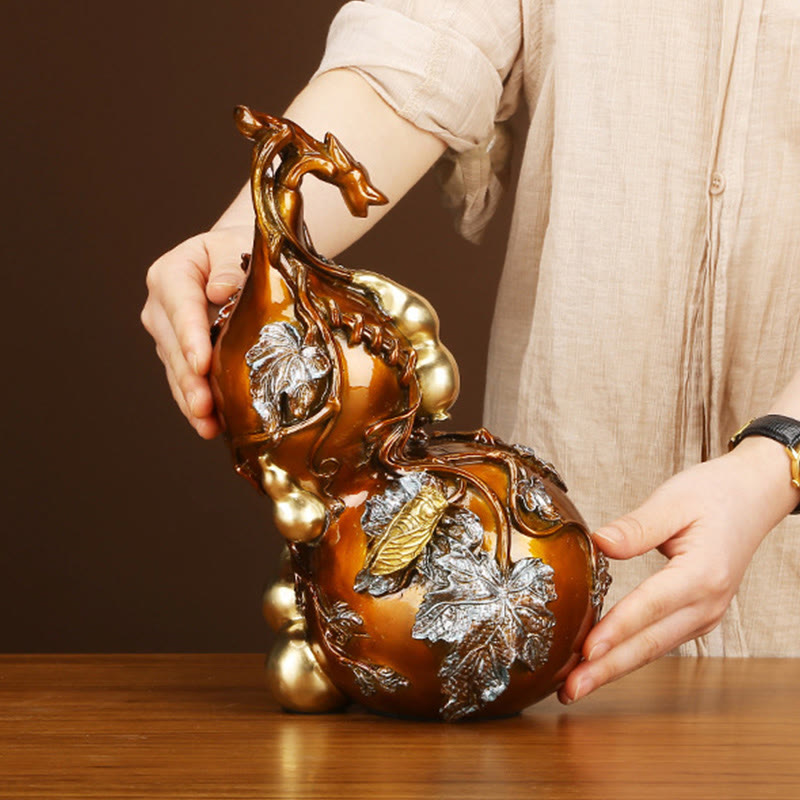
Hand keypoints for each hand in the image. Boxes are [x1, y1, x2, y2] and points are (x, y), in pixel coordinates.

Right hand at [141, 225, 252, 437]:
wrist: (234, 258)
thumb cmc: (238, 249)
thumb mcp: (236, 246)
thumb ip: (230, 265)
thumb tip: (220, 290)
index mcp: (172, 274)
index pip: (181, 308)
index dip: (190, 337)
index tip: (201, 363)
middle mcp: (161, 307)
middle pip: (175, 348)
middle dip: (189, 380)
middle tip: (203, 407)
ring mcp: (167, 334)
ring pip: (177, 371)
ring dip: (191, 400)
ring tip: (207, 425)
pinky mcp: (180, 355)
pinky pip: (186, 382)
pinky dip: (198, 405)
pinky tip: (211, 426)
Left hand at [559, 437, 798, 703]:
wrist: (754, 497)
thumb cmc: (715, 494)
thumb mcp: (673, 500)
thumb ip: (636, 526)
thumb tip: (598, 543)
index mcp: (701, 574)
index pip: (650, 607)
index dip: (616, 629)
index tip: (585, 650)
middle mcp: (706, 603)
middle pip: (650, 643)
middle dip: (607, 669)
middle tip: (569, 689)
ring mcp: (703, 614)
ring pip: (653, 648)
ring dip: (614, 668)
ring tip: (576, 686)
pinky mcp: (695, 615)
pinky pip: (659, 640)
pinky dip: (629, 655)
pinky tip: (602, 663)